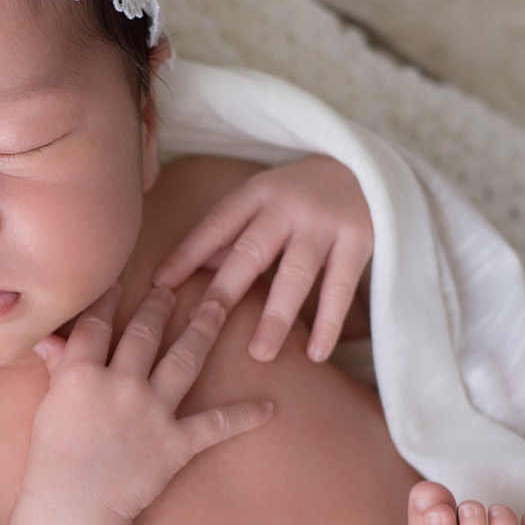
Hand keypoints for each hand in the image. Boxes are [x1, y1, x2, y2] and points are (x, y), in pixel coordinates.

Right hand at [27, 283, 274, 520]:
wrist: (73, 507)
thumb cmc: (50, 461)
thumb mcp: (46, 407)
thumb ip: (57, 369)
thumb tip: (48, 337)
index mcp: (81, 373)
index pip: (97, 324)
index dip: (108, 298)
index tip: (119, 278)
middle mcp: (121, 383)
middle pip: (145, 332)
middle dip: (160, 305)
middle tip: (173, 287)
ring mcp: (152, 411)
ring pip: (183, 359)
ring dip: (203, 329)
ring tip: (217, 306)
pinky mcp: (176, 442)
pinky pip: (216, 425)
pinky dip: (244, 416)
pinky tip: (268, 407)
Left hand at [151, 155, 372, 361]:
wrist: (365, 169)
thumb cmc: (296, 196)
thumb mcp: (260, 203)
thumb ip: (224, 237)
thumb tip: (176, 276)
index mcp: (256, 193)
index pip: (215, 225)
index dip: (187, 255)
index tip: (159, 287)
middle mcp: (288, 206)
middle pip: (251, 251)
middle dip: (225, 289)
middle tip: (201, 325)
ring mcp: (324, 223)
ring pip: (296, 275)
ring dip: (276, 317)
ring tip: (259, 354)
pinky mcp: (359, 241)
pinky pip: (340, 288)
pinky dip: (329, 324)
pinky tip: (315, 354)